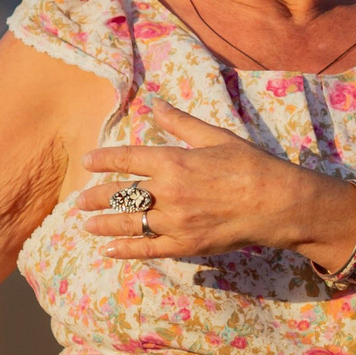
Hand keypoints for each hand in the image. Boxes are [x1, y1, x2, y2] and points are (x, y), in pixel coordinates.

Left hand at [77, 98, 355, 262]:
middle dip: (96, 197)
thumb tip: (156, 104)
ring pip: (129, 223)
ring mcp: (175, 222)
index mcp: (173, 161)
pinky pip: (148, 249)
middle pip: (121, 194)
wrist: (276, 203)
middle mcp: (168, 192)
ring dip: (104, 224)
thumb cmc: (250, 165)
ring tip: (86, 225)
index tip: (88, 162)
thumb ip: (181, 123)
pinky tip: (109, 250)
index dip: (104, 160)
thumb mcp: (215, 136)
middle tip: (78, 201)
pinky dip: (125, 250)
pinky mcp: (185, 245)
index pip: (127, 159)